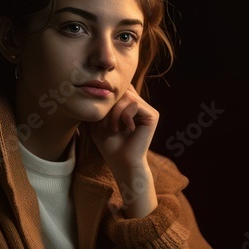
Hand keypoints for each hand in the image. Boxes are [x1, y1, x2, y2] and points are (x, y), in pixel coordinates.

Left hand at [88, 85, 158, 216]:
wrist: (122, 163)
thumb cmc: (109, 145)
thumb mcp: (99, 121)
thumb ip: (101, 104)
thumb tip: (96, 85)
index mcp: (129, 106)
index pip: (117, 90)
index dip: (107, 101)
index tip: (100, 120)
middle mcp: (140, 105)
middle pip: (121, 91)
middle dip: (109, 107)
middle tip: (105, 125)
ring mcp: (147, 110)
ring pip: (127, 97)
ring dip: (115, 113)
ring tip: (113, 129)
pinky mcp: (152, 115)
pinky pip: (134, 104)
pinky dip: (124, 116)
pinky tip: (127, 129)